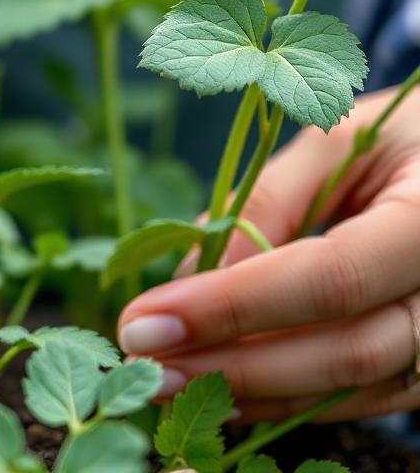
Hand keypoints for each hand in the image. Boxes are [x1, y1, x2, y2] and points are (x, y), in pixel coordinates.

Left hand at [118, 84, 419, 421]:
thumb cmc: (405, 137)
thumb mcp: (337, 142)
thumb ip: (269, 202)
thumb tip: (193, 275)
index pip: (330, 278)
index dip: (232, 306)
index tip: (146, 319)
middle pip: (344, 351)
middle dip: (231, 364)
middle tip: (142, 362)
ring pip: (351, 387)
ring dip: (252, 393)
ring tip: (164, 381)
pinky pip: (362, 396)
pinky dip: (288, 398)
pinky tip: (223, 390)